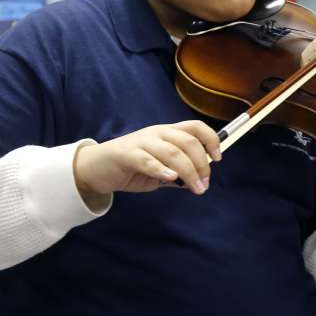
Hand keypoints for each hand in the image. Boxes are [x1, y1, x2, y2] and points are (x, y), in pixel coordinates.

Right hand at [73, 120, 220, 205]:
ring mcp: (142, 142)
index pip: (195, 127)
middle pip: (188, 142)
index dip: (211, 139)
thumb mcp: (160, 169)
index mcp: (167, 132)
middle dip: (202, 163)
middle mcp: (157, 133)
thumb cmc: (131, 167)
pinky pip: (148, 160)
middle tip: (204, 184)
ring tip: (196, 188)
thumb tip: (199, 182)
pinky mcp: (126, 154)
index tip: (219, 157)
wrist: (96, 168)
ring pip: (173, 152)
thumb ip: (178, 173)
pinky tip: (171, 178)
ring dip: (189, 171)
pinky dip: (162, 169)